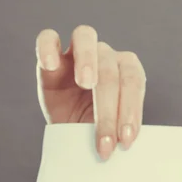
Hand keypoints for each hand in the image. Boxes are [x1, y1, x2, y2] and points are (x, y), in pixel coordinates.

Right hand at [35, 25, 146, 160]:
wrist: (70, 128)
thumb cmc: (96, 127)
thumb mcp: (112, 131)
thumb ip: (121, 130)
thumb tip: (126, 144)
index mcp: (128, 71)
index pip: (133, 82)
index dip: (131, 110)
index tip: (125, 140)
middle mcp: (106, 55)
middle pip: (110, 71)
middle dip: (108, 110)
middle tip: (105, 141)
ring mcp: (78, 50)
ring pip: (85, 37)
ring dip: (88, 60)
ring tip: (86, 83)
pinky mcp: (50, 53)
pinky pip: (47, 38)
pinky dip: (47, 47)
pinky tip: (50, 65)